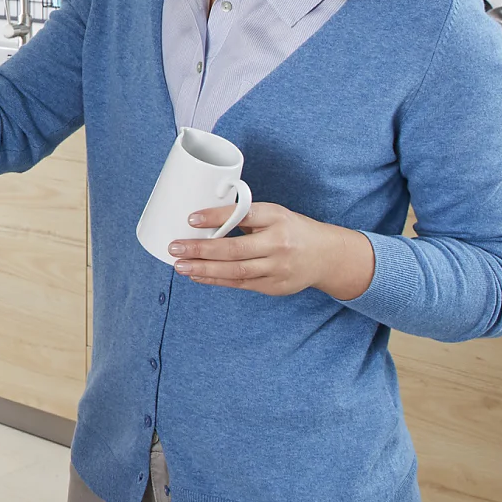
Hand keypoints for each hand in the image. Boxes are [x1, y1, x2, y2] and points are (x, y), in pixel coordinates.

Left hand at [170, 203, 376, 299]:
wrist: (326, 255)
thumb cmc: (290, 229)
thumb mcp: (273, 214)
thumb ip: (244, 217)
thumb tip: (203, 221)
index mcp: (276, 218)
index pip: (244, 216)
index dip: (216, 217)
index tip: (191, 219)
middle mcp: (278, 243)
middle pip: (235, 249)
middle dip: (201, 250)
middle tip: (175, 248)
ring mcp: (277, 268)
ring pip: (236, 270)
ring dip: (204, 269)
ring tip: (180, 266)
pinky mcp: (274, 286)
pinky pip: (240, 283)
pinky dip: (216, 280)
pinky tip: (197, 276)